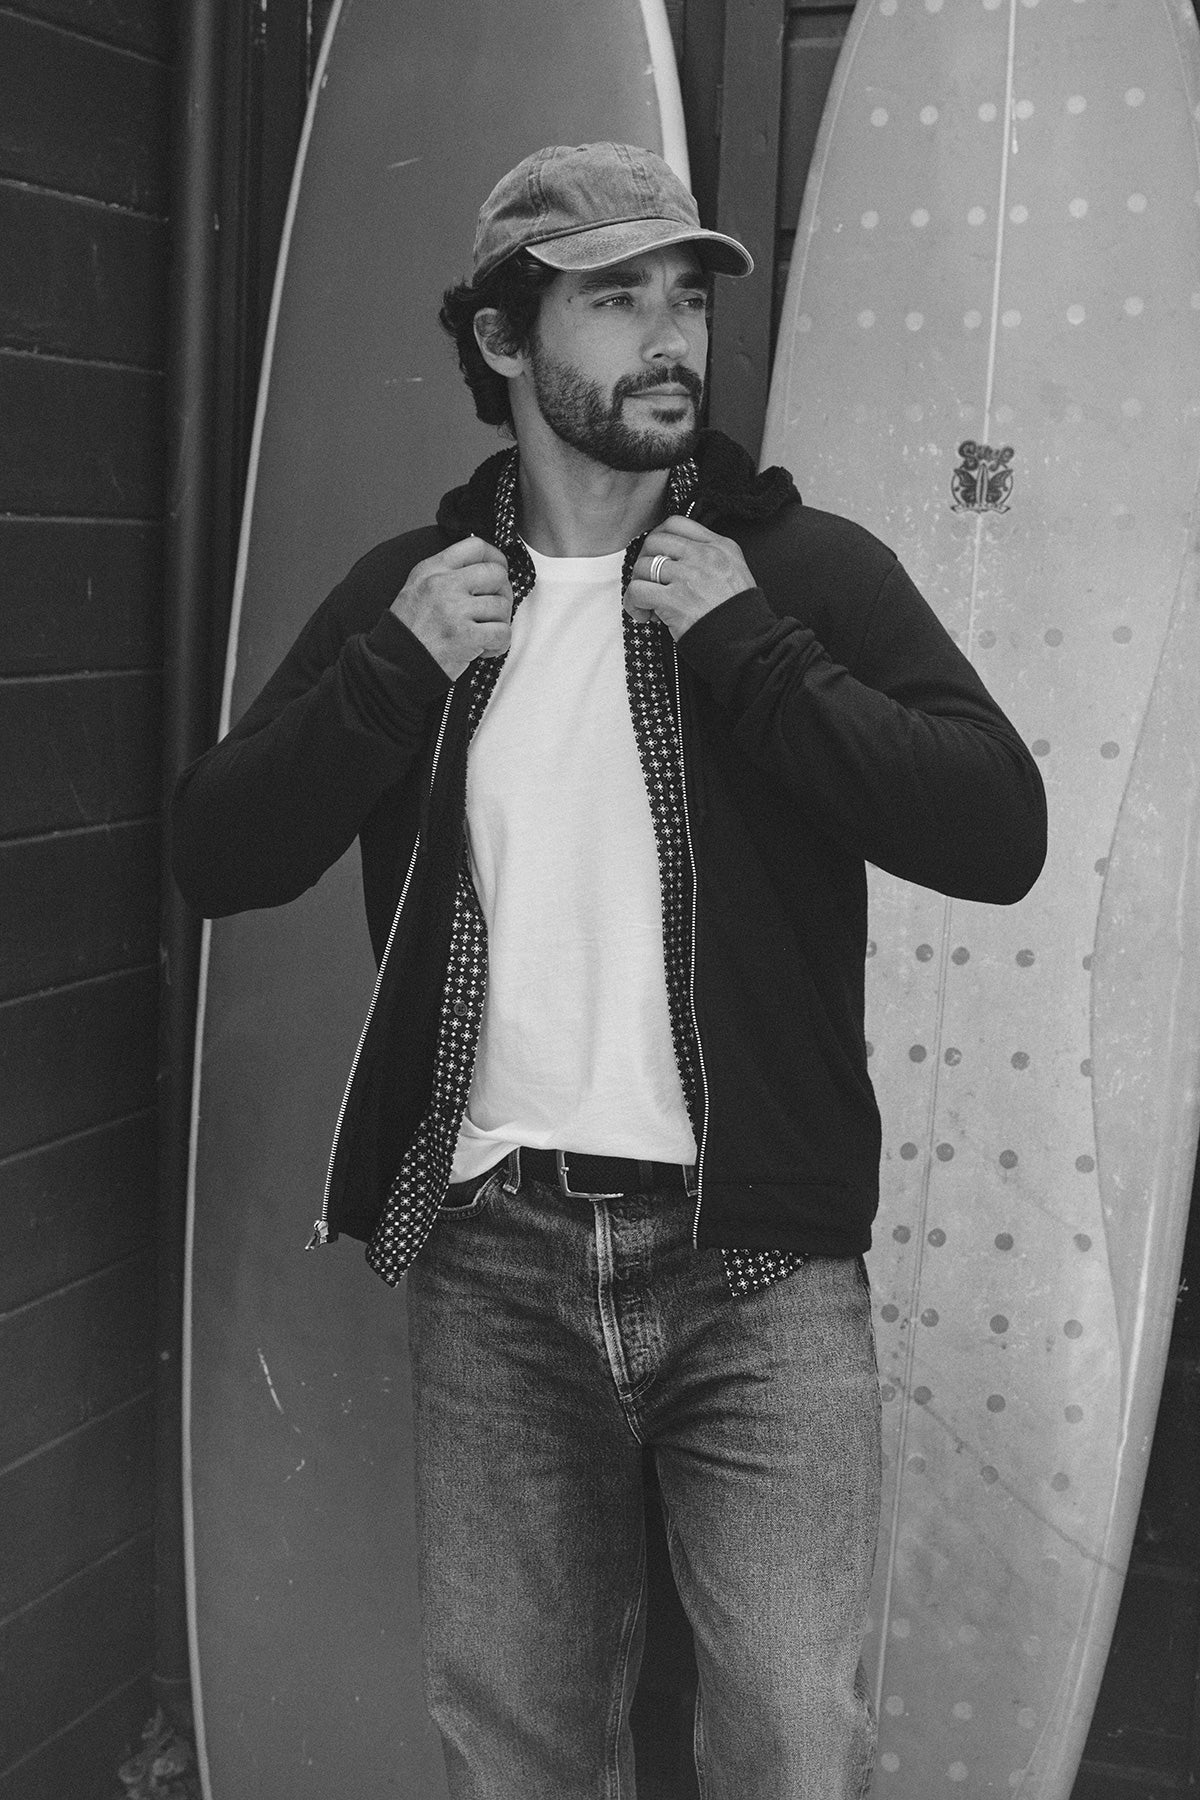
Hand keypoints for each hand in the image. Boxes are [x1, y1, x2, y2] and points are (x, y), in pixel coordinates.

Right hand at [390, 536, 512, 678]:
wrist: (395, 664)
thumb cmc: (409, 631)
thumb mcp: (416, 587)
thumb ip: (445, 573)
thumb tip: (481, 566)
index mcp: (431, 570)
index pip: (475, 547)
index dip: (495, 558)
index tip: (498, 570)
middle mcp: (443, 585)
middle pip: (496, 574)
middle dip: (503, 592)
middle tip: (495, 608)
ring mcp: (455, 610)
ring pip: (502, 605)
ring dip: (500, 622)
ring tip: (485, 632)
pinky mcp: (466, 636)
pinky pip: (502, 633)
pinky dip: (499, 644)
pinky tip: (485, 648)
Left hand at [625, 516, 754, 640]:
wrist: (748, 642)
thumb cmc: (739, 616)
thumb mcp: (735, 572)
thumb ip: (710, 559)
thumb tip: (674, 559)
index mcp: (720, 546)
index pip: (677, 524)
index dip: (659, 539)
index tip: (657, 556)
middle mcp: (704, 555)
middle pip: (655, 541)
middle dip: (645, 561)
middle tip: (649, 581)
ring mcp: (689, 576)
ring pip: (643, 566)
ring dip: (639, 585)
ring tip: (648, 604)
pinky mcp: (675, 600)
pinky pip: (637, 591)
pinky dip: (633, 604)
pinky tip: (644, 615)